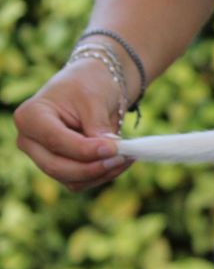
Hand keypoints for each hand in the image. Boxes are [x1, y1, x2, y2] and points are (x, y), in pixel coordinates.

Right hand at [13, 61, 132, 191]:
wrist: (90, 89)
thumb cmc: (86, 87)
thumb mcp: (93, 99)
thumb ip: (98, 125)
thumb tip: (110, 151)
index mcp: (30, 117)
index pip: (55, 141)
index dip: (86, 149)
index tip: (114, 147)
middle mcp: (30, 141)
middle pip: (58, 168)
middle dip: (94, 167)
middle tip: (123, 157)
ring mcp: (43, 158)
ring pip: (71, 180)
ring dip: (102, 173)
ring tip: (127, 157)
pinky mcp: (61, 168)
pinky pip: (82, 182)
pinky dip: (103, 175)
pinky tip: (121, 161)